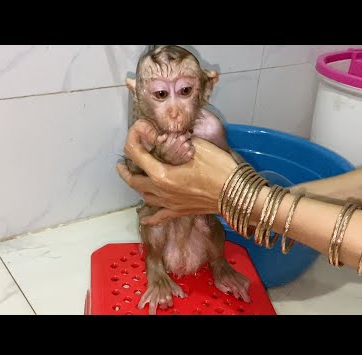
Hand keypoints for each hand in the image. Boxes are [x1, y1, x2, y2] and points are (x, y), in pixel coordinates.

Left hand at [116, 119, 237, 224]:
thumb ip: (172, 140)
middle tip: (124, 160)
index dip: (133, 138)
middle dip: (126, 167)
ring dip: (136, 185)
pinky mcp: (179, 212)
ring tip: (135, 176)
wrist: (237, 193)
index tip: (137, 130)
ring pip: (144, 196)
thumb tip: (156, 134)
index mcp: (162, 174)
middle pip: (133, 179)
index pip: (136, 154)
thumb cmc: (219, 167)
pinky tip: (145, 217)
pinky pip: (158, 216)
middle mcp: (160, 191)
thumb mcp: (196, 147)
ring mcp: (169, 204)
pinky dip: (149, 216)